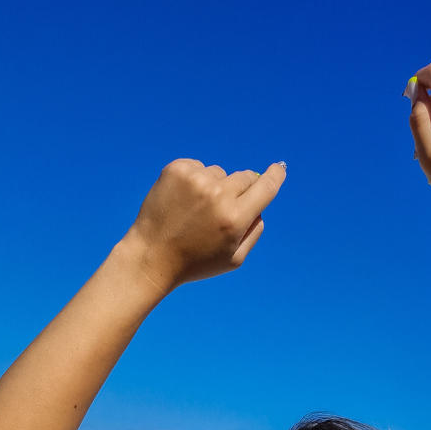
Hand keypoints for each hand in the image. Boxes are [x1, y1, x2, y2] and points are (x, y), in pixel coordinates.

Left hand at [126, 158, 286, 290]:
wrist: (152, 255)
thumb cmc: (195, 262)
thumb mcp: (233, 259)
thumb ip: (254, 232)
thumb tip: (260, 207)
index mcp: (235, 218)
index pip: (265, 187)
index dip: (275, 176)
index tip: (279, 168)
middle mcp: (218, 195)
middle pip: (245, 177)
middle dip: (241, 190)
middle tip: (222, 210)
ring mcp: (196, 179)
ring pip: (220, 173)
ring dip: (215, 186)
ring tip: (195, 211)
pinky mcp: (177, 169)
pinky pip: (199, 167)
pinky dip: (195, 180)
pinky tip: (183, 201)